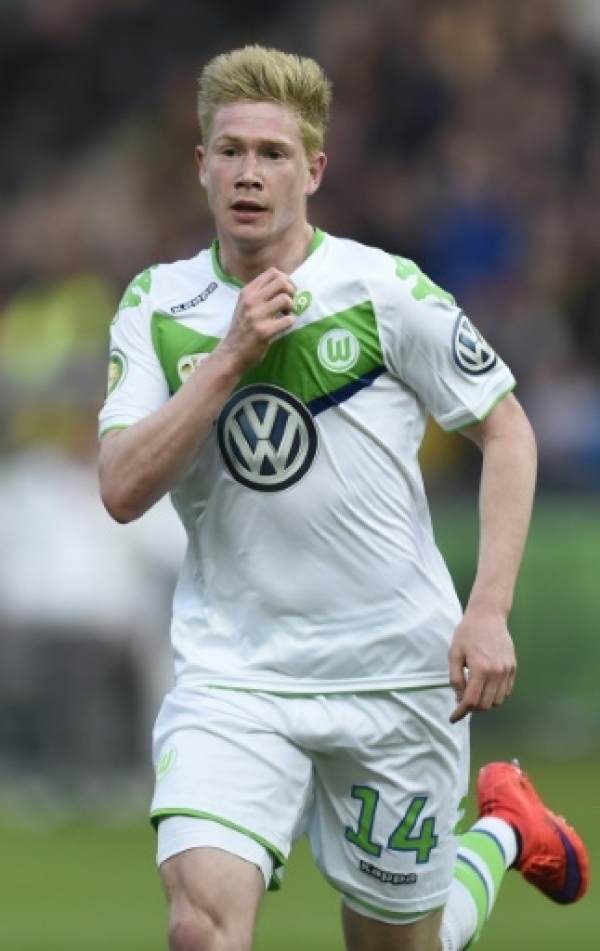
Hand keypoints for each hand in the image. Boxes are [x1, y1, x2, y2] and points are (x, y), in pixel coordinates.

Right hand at [220, 268, 296, 371]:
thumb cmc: (241, 328)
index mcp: (247, 292)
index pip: (272, 272)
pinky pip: (288, 320)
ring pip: (285, 299)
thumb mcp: (244, 304)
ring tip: (286, 314)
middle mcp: (251, 301)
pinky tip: (284, 325)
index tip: (287, 291)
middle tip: (289, 302)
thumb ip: (259, 292)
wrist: (232, 352)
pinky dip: (291, 321)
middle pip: (281, 282)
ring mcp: (257, 316)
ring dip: (291, 307)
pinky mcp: (264, 331)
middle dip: (291, 290)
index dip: (286, 279)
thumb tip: (283, 282)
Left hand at [448, 607, 516, 722]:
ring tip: (474, 693)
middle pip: (486, 704)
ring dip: (485, 703)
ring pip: (497, 700)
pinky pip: (506, 691)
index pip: (471, 701)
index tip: (453, 717)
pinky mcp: (513, 668)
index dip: (461, 712)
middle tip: (462, 700)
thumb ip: (456, 678)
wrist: (488, 616)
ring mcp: (507, 671)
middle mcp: (497, 673)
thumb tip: (459, 698)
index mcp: (480, 669)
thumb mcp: (454, 654)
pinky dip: (496, 695)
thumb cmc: (468, 633)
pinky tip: (486, 687)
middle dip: (472, 707)